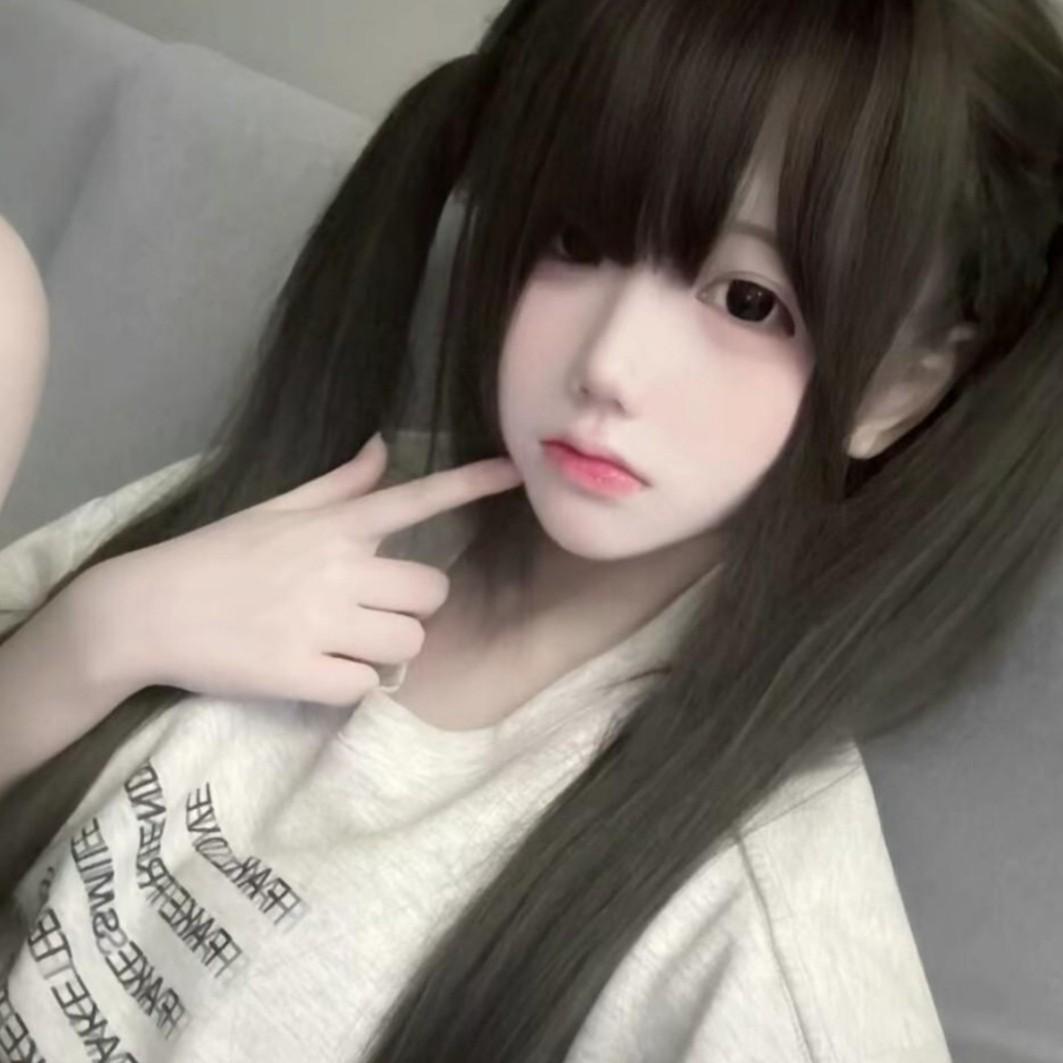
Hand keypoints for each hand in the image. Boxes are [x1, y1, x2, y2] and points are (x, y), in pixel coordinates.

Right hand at [89, 434, 523, 705]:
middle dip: (413, 607)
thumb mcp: (275, 509)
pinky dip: (349, 685)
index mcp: (333, 526)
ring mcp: (320, 623)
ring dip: (384, 649)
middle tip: (373, 611)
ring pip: (407, 644)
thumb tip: (383, 447)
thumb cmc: (215, 555)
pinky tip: (317, 671)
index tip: (516, 473)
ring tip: (341, 643)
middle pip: (431, 593)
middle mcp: (337, 569)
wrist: (146, 610)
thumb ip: (339, 485)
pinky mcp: (301, 674)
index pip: (415, 499)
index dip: (470, 486)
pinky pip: (365, 687)